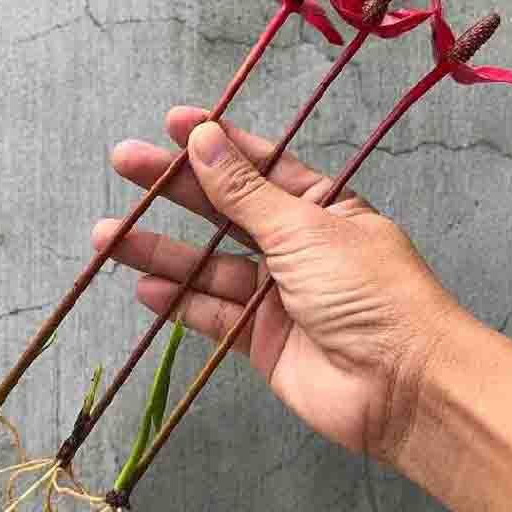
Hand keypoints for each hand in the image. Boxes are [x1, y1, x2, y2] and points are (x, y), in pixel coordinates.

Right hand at [97, 106, 459, 459]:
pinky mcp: (262, 340)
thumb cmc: (370, 294)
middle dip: (173, 189)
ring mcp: (277, 295)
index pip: (261, 165)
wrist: (403, 387)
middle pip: (223, 210)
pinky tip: (145, 288)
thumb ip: (245, 191)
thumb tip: (204, 141)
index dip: (217, 143)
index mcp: (323, 209)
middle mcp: (297, 247)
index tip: (172, 124)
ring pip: (207, 266)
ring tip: (108, 236)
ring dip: (160, 251)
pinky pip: (211, 314)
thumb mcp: (303, 229)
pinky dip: (179, 302)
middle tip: (123, 163)